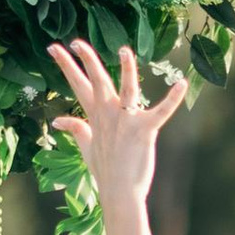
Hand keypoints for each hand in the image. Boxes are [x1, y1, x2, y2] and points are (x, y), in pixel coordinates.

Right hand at [47, 41, 188, 234]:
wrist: (119, 193)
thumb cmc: (106, 171)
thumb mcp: (86, 147)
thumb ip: (75, 129)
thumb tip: (57, 120)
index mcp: (95, 115)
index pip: (78, 84)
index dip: (66, 65)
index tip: (54, 48)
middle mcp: (109, 114)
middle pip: (96, 80)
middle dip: (86, 59)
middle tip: (76, 42)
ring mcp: (126, 121)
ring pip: (126, 89)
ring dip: (126, 70)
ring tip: (123, 50)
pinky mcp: (145, 130)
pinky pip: (161, 111)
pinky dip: (172, 98)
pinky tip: (180, 82)